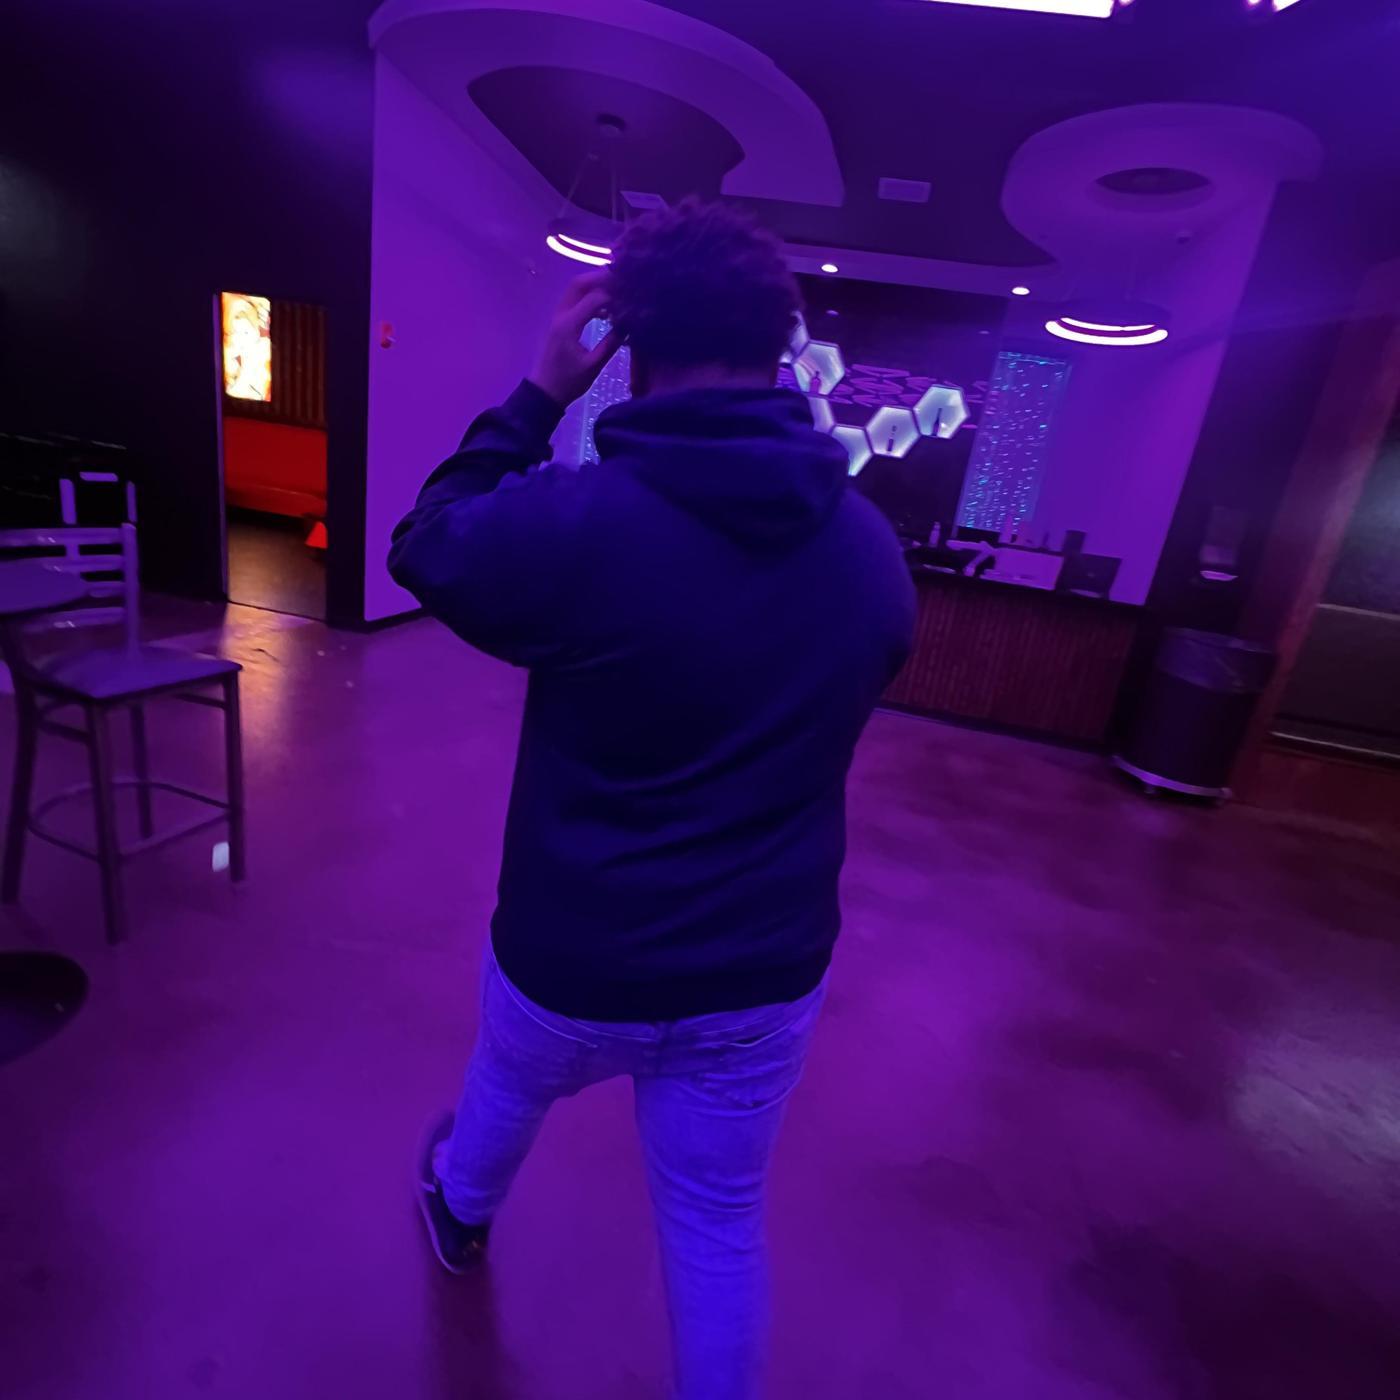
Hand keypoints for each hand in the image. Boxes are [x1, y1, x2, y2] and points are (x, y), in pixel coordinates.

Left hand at [528, 272, 625, 408]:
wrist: (544, 391)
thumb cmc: (568, 382)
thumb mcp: (593, 366)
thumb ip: (611, 343)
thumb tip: (628, 325)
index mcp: (569, 325)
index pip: (593, 298)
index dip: (613, 295)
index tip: (630, 297)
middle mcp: (561, 315)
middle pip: (578, 284)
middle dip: (600, 278)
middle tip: (621, 280)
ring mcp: (558, 317)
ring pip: (574, 290)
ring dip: (594, 286)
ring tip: (615, 291)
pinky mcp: (559, 322)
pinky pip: (573, 300)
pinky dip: (588, 297)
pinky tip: (604, 309)